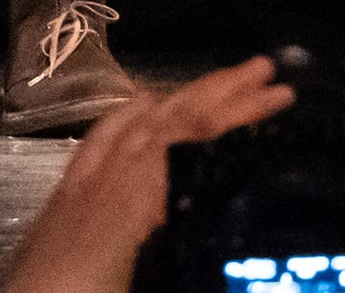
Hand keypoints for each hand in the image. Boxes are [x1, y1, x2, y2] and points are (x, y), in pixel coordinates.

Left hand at [0, 56, 292, 292]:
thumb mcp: (148, 279)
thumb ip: (188, 249)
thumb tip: (230, 229)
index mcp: (129, 199)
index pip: (192, 134)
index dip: (238, 109)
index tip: (278, 93)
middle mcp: (105, 178)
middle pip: (168, 115)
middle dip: (219, 88)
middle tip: (265, 72)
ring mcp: (82, 183)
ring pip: (138, 119)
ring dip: (184, 96)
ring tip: (219, 85)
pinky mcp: (66, 198)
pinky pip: (104, 135)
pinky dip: (137, 114)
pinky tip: (147, 113)